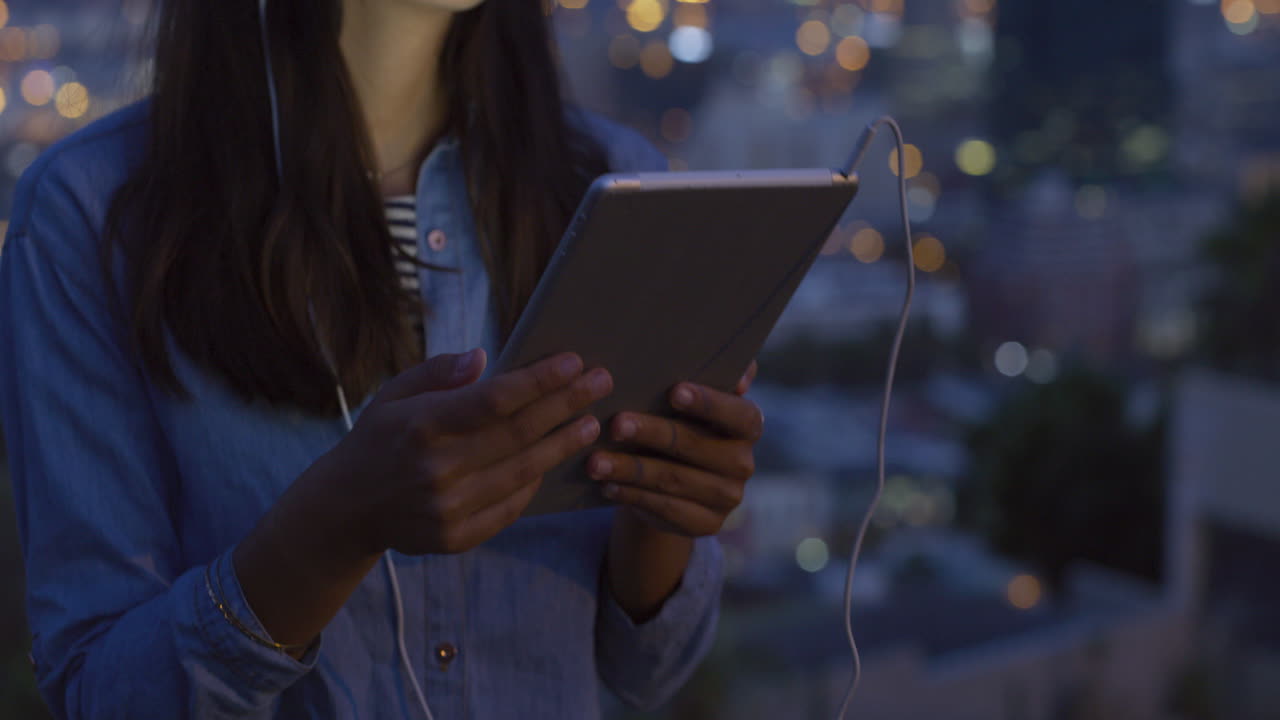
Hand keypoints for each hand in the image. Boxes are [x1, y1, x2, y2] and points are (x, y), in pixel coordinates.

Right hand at [322, 348, 612, 554]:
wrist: (344, 509)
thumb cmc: (378, 439)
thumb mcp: (393, 395)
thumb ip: (439, 373)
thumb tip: (483, 358)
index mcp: (420, 425)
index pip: (495, 400)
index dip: (539, 381)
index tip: (574, 361)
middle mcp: (436, 468)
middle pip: (518, 433)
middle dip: (566, 405)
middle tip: (601, 383)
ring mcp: (447, 508)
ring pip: (522, 471)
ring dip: (562, 445)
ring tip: (590, 423)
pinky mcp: (456, 537)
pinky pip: (511, 506)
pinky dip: (535, 481)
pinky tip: (554, 459)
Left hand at [588, 360, 760, 536]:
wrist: (675, 479)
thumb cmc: (681, 422)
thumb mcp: (694, 398)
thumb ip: (714, 375)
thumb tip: (740, 372)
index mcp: (748, 425)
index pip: (738, 414)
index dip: (708, 403)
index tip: (674, 392)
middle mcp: (743, 463)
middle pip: (695, 446)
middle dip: (652, 433)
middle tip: (616, 424)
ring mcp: (726, 497)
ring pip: (672, 479)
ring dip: (630, 469)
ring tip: (595, 461)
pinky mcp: (705, 524)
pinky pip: (664, 508)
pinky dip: (631, 495)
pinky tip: (606, 485)